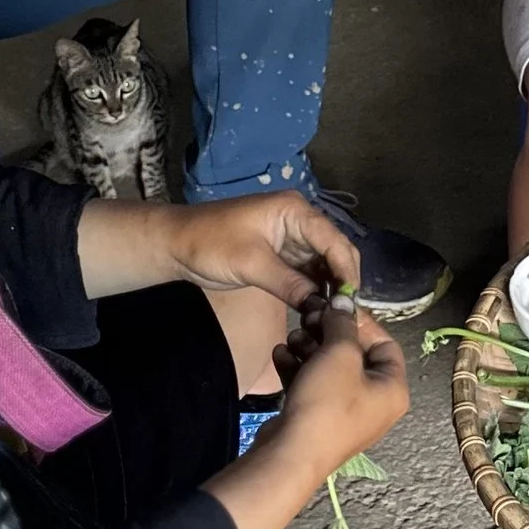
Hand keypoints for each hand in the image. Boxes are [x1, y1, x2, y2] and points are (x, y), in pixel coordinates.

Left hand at [156, 192, 358, 307]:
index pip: (334, 241)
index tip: (351, 303)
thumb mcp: (251, 264)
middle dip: (343, 281)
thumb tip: (323, 307)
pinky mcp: (284, 255)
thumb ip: (290, 284)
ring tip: (336, 317)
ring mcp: (293, 239)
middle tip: (347, 315)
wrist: (176, 245)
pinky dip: (316, 290)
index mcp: (295, 211)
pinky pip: (309, 272)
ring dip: (331, 288)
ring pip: (325, 265)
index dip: (347, 272)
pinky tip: (320, 310)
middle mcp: (300, 221)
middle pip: (335, 252)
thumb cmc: (210, 245)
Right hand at [273, 295, 408, 469]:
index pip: (385, 343)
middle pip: (355, 355)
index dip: (360, 322)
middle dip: (328, 334)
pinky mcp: (320, 419)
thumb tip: (345, 299)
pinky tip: (280, 356)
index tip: (335, 307)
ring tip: (291, 339)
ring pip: (331, 369)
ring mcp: (347, 413)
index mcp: (393, 389)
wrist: (291, 454)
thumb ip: (343, 323)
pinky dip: (299, 369)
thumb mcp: (339, 354)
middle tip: (308, 319)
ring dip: (309, 349)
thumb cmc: (326, 403)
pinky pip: (314, 386)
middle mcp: (376, 403)